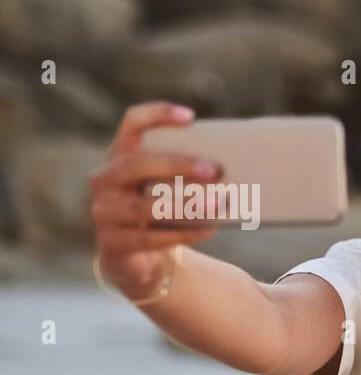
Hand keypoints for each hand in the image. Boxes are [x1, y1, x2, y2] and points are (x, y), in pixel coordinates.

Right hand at [89, 101, 220, 297]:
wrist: (137, 259)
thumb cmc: (162, 212)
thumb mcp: (165, 187)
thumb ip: (187, 173)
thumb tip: (242, 166)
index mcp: (120, 155)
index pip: (132, 123)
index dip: (157, 115)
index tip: (191, 118)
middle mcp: (106, 179)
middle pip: (137, 164)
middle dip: (177, 165)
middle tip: (213, 170)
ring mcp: (105, 212)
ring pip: (145, 206)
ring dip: (186, 205)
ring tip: (218, 204)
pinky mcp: (113, 244)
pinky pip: (152, 238)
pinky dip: (184, 233)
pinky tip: (209, 228)